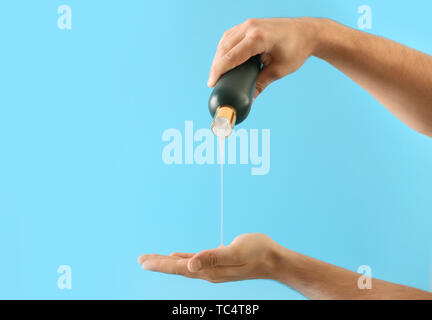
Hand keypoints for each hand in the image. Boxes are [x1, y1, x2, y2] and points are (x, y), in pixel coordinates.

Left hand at [137, 233, 281, 282]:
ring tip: (154, 259)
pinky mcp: (219, 262)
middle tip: (141, 259)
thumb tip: (190, 265)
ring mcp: (214, 269)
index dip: (160, 264)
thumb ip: (212, 258)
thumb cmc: (258, 253)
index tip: (143, 261)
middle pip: (178, 268)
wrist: (275, 260)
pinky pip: (196, 261)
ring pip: (185, 265)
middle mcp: (209, 272)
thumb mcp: (235, 253)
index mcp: (210, 270)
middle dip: (159, 264)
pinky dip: (184, 259)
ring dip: (168, 262)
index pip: (179, 268)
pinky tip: (179, 257)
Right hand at [207, 17, 322, 97]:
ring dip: (219, 57)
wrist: (307, 33)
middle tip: (213, 82)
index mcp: (258, 38)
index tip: (212, 83)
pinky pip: (230, 36)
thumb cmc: (296, 50)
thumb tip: (249, 100)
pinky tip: (224, 60)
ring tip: (217, 73)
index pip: (231, 56)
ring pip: (225, 41)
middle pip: (224, 48)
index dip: (219, 71)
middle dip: (216, 66)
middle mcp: (250, 27)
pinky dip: (225, 48)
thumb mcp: (279, 71)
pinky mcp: (249, 24)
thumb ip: (261, 84)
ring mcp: (249, 23)